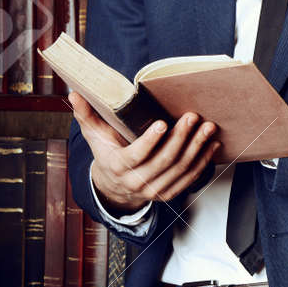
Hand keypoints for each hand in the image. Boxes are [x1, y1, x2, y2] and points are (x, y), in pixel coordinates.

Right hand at [69, 91, 218, 215]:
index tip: (164, 123)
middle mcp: (136, 182)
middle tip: (193, 117)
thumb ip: (87, 115)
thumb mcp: (95, 135)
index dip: (150, 141)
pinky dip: (203, 161)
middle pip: (163, 161)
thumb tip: (75, 93)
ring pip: (180, 169)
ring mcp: (154, 190)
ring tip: (208, 127)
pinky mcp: (169, 193)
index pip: (136, 155)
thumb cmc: (107, 153)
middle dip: (181, 138)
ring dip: (197, 148)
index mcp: (118, 166)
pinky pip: (190, 178)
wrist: (115, 185)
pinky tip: (212, 144)